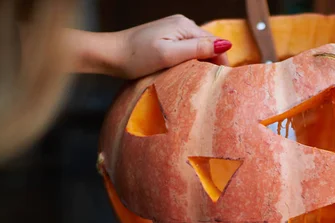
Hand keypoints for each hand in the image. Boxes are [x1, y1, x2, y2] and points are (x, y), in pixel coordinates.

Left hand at [64, 15, 231, 78]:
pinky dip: (190, 62)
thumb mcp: (168, 55)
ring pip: (198, 49)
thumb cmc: (136, 57)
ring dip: (201, 64)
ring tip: (200, 83)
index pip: (215, 43)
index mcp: (185, 26)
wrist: (109, 54)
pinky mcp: (165, 38)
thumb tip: (225, 44)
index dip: (221, 62)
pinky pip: (186, 50)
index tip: (221, 83)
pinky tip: (186, 74)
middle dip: (212, 63)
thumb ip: (196, 49)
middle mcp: (182, 24)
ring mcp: (173, 30)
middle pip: (208, 45)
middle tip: (211, 87)